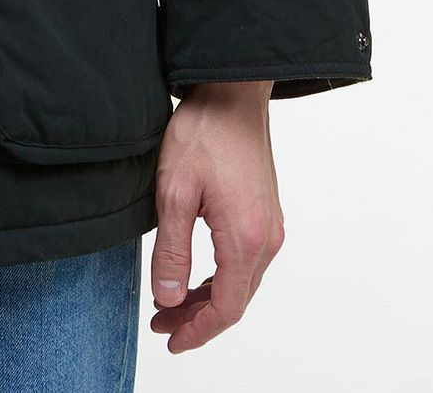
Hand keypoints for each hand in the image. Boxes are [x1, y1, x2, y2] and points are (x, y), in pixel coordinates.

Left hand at [150, 80, 283, 352]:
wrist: (232, 93)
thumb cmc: (203, 134)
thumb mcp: (174, 193)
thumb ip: (172, 251)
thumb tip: (169, 299)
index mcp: (246, 238)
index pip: (226, 307)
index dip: (198, 330)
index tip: (170, 339)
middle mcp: (267, 238)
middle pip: (236, 299)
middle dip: (199, 318)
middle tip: (162, 323)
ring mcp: (270, 225)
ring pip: (242, 281)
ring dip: (209, 298)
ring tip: (172, 302)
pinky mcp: (265, 212)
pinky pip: (246, 261)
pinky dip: (221, 277)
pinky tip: (196, 274)